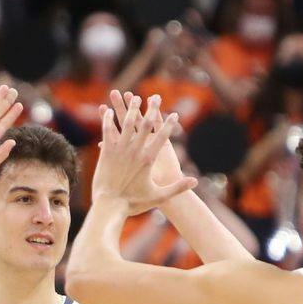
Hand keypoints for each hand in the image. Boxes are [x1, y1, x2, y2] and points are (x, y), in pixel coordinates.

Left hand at [93, 96, 195, 214]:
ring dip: (130, 109)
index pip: (162, 137)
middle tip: (155, 97)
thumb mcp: (158, 196)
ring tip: (133, 97)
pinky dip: (108, 120)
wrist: (110, 206)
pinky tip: (107, 110)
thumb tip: (195, 181)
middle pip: (145, 125)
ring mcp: (120, 150)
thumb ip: (177, 188)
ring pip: (125, 124)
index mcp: (148, 160)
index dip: (169, 124)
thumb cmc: (134, 203)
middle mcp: (135, 151)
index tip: (174, 114)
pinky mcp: (106, 152)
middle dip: (150, 109)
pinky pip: (107, 131)